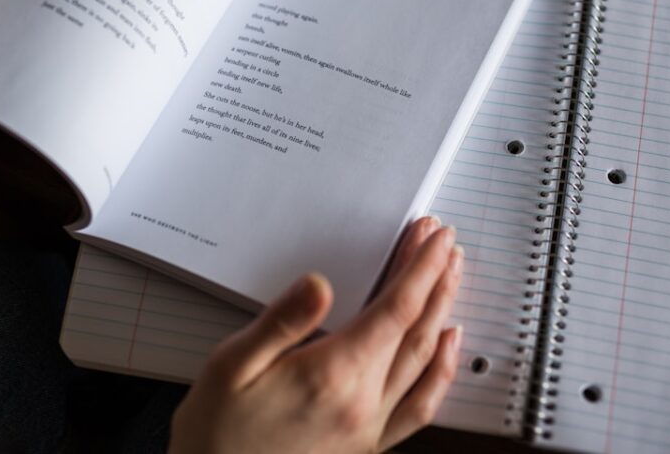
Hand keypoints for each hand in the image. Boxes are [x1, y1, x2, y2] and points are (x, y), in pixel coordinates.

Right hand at [169, 216, 462, 453]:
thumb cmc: (218, 430)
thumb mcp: (233, 364)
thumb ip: (282, 321)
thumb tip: (317, 284)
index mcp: (332, 377)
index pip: (395, 309)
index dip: (420, 268)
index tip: (434, 237)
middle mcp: (362, 405)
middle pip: (416, 328)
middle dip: (434, 278)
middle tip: (442, 243)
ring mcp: (370, 428)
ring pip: (424, 361)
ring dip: (442, 313)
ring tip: (451, 277)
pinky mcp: (368, 444)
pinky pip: (420, 406)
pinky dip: (441, 372)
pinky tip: (446, 348)